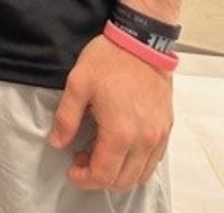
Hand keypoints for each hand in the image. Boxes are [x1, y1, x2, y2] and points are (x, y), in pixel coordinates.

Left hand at [48, 34, 172, 191]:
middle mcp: (143, 140)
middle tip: (82, 160)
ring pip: (141, 174)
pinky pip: (154, 160)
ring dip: (119, 174)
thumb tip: (57, 143)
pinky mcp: (166, 127)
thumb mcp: (78, 84)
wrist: (142, 41)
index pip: (103, 175)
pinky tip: (122, 148)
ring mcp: (158, 135)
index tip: (72, 169)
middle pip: (123, 181)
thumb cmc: (109, 59)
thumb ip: (66, 118)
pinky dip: (137, 164)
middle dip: (99, 178)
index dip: (84, 178)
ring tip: (100, 154)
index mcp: (120, 132)